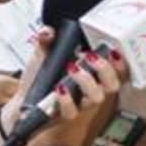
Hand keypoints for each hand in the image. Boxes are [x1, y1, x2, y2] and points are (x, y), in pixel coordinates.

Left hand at [13, 31, 129, 145]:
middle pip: (112, 85)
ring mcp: (80, 104)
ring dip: (87, 80)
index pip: (116, 71)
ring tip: (72, 68)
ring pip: (96, 98)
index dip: (121, 62)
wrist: (24, 102)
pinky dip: (66, 99)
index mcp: (91, 75)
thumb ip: (46, 40)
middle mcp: (90, 91)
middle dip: (106, 69)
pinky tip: (59, 88)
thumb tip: (48, 31)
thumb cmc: (39, 80)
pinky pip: (72, 111)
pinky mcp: (65, 115)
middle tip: (91, 57)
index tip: (113, 50)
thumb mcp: (43, 55)